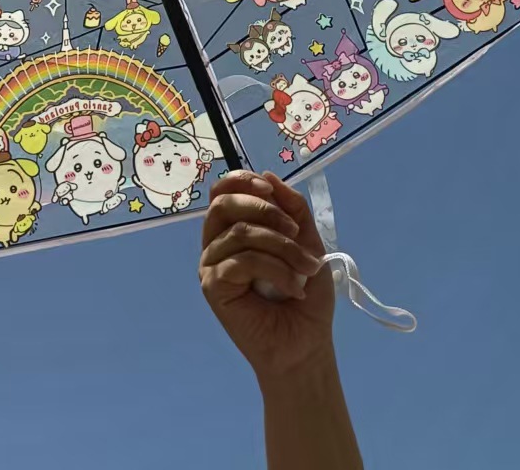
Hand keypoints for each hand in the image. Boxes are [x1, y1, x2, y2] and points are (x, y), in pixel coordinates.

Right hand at [199, 171, 334, 382]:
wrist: (306, 343)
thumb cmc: (305, 294)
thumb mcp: (307, 242)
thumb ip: (292, 208)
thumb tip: (268, 176)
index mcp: (233, 227)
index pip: (222, 190)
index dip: (243, 181)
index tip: (270, 190)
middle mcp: (216, 243)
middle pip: (223, 204)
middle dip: (263, 209)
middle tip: (294, 231)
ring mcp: (211, 265)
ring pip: (239, 233)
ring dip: (281, 247)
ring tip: (307, 269)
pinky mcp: (213, 287)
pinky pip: (240, 262)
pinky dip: (275, 270)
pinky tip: (294, 289)